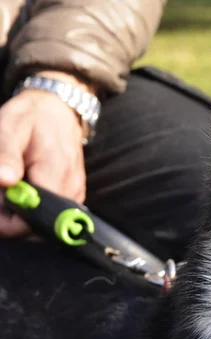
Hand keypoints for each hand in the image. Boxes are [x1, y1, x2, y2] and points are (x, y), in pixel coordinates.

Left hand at [0, 71, 93, 237]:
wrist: (58, 112)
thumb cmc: (32, 118)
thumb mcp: (10, 128)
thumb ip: (6, 155)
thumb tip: (5, 182)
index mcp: (55, 175)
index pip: (32, 220)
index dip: (7, 219)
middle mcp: (70, 191)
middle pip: (36, 227)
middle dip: (10, 216)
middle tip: (0, 190)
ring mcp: (74, 196)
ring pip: (41, 223)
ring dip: (20, 212)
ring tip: (10, 187)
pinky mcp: (74, 197)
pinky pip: (50, 213)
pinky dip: (32, 207)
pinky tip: (24, 188)